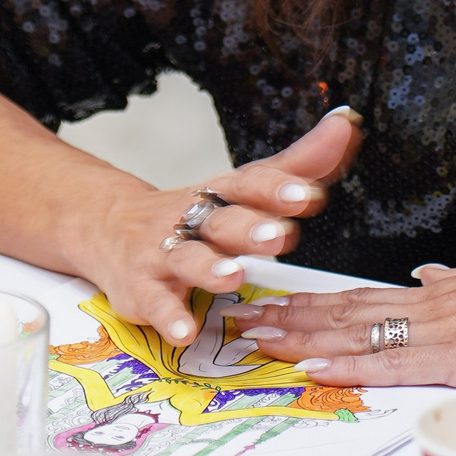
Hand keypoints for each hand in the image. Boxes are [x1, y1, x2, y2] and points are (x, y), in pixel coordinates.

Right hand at [66, 106, 363, 344]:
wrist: (109, 228)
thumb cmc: (194, 214)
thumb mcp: (243, 187)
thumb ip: (297, 164)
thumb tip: (346, 125)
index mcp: (222, 193)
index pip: (251, 184)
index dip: (278, 189)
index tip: (310, 195)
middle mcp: (193, 218)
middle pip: (223, 219)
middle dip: (251, 227)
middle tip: (279, 236)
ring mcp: (164, 252)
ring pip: (187, 257)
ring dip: (210, 267)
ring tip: (234, 277)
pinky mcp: (140, 288)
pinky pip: (154, 302)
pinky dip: (169, 316)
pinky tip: (185, 330)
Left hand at [231, 258, 455, 387]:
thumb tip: (428, 279)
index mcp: (450, 293)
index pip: (370, 297)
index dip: (322, 301)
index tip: (282, 301)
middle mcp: (438, 305)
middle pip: (350, 310)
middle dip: (294, 316)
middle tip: (244, 318)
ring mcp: (446, 330)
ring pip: (358, 332)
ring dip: (302, 336)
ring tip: (258, 339)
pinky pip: (391, 363)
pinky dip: (346, 366)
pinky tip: (311, 366)